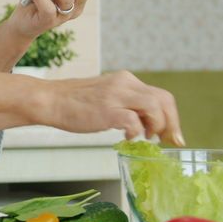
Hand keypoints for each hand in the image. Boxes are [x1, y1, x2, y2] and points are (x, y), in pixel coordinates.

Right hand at [41, 71, 184, 145]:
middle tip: (168, 141)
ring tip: (145, 137)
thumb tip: (148, 124)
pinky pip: (134, 122)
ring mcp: (116, 96)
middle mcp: (125, 84)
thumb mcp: (107, 96)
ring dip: (156, 127)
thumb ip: (127, 104)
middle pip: (164, 101)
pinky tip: (126, 138)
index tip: (171, 135)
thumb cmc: (76, 103)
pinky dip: (136, 132)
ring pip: (154, 108)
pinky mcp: (107, 110)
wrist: (50, 100)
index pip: (161, 96)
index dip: (171, 117)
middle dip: (171, 124)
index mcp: (126, 80)